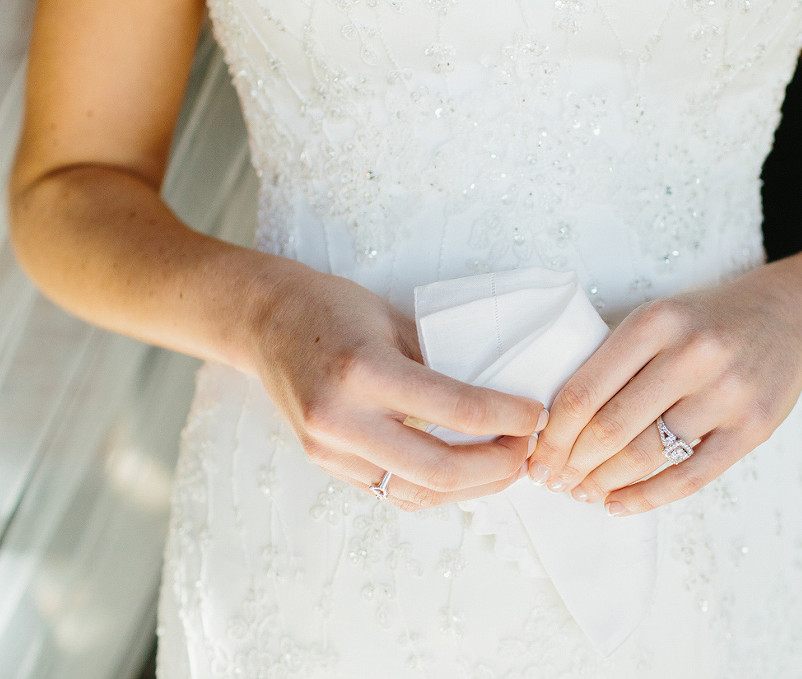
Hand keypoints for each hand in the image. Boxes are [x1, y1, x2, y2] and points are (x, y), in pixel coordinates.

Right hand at [252, 267, 547, 512]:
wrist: (265, 321)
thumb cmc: (333, 308)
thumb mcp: (395, 320)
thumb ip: (441, 360)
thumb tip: (503, 391)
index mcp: (364, 372)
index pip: (454, 410)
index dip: (507, 418)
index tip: (537, 413)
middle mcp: (343, 419)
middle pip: (438, 470)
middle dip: (497, 466)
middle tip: (528, 448)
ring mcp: (330, 450)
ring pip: (416, 493)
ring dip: (472, 487)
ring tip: (507, 465)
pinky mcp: (327, 465)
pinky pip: (392, 491)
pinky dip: (436, 487)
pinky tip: (466, 472)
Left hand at [527, 266, 801, 515]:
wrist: (789, 314)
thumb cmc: (708, 320)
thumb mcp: (659, 317)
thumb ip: (616, 360)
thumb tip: (557, 425)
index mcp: (658, 321)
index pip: (586, 390)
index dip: (553, 434)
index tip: (535, 456)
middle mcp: (693, 354)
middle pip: (611, 427)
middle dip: (572, 463)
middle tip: (553, 481)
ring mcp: (727, 393)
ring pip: (648, 455)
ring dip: (604, 483)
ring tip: (582, 493)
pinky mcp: (754, 428)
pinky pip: (691, 477)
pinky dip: (648, 498)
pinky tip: (619, 504)